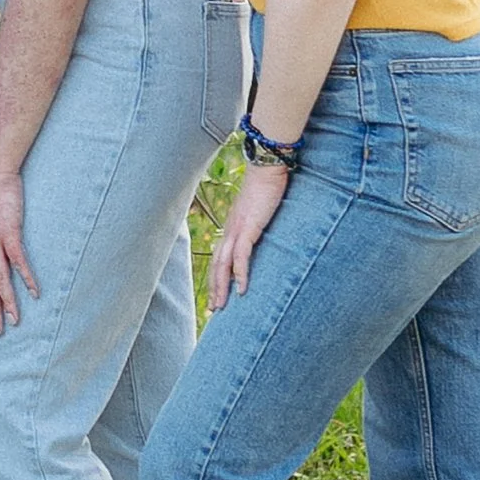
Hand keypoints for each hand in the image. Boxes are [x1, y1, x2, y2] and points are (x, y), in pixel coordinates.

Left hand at [206, 154, 290, 309]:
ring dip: (222, 287)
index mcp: (232, 228)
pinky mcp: (248, 228)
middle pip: (217, 265)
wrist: (267, 169)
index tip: (216, 295)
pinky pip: (241, 256)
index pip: (219, 257)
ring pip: (224, 264)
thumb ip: (257, 224)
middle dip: (214, 288)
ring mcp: (237, 230)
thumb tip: (261, 233)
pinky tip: (242, 289)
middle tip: (213, 310)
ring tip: (221, 306)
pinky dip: (240, 274)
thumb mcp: (259, 211)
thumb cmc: (266, 187)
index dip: (216, 277)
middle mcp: (230, 230)